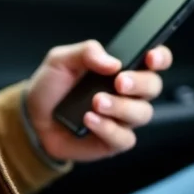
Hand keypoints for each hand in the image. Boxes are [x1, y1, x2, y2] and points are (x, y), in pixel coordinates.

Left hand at [25, 39, 171, 162]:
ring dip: (121, 107)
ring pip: (142, 113)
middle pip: (153, 86)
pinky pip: (125, 138)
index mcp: (122, 68)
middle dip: (140, 83)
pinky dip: (108, 128)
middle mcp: (129, 93)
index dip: (160, 57)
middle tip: (119, 81)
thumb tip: (112, 62)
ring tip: (96, 102)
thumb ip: (86, 52)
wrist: (33, 119)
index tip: (150, 57)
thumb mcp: (61, 60)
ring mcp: (123, 118)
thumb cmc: (52, 87)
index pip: (155, 60)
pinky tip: (89, 120)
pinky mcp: (114, 141)